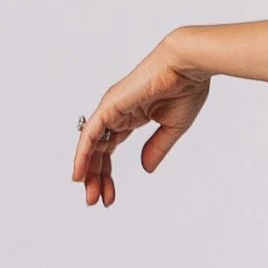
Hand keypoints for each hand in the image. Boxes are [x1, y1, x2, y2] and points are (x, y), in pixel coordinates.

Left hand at [73, 40, 211, 206]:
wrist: (187, 66)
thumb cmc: (186, 88)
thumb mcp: (172, 128)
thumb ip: (156, 148)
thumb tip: (145, 169)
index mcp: (131, 116)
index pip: (110, 148)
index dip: (107, 173)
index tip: (109, 196)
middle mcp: (116, 112)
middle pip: (97, 150)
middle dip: (95, 177)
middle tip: (94, 201)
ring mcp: (111, 108)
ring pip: (91, 145)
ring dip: (88, 171)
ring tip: (88, 196)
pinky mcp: (110, 106)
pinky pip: (90, 134)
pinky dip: (82, 154)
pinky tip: (79, 173)